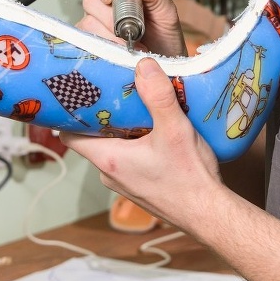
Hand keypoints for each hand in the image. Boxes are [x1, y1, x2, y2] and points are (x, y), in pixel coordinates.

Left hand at [64, 57, 224, 231]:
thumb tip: (143, 65)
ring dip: (123, 129)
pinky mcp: (139, 186)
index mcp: (108, 160)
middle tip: (116, 90)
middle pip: (92, 138)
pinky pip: (129, 159)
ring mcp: (124, 182)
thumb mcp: (175, 129)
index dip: (71, 114)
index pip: (69, 135)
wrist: (209, 215)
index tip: (81, 93)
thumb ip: (158, 96)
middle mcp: (110, 174)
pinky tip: (156, 130)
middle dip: (103, 115)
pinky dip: (136, 143)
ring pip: (112, 148)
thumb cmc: (189, 179)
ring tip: (138, 106)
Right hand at [78, 0, 185, 55]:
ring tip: (131, 42)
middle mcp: (102, 4)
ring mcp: (95, 24)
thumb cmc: (164, 36)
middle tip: (131, 27)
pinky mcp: (91, 45)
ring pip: (89, 23)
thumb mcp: (166, 10)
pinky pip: (88, 42)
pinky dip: (107, 47)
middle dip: (111, 16)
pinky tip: (122, 50)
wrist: (165, 63)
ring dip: (111, 34)